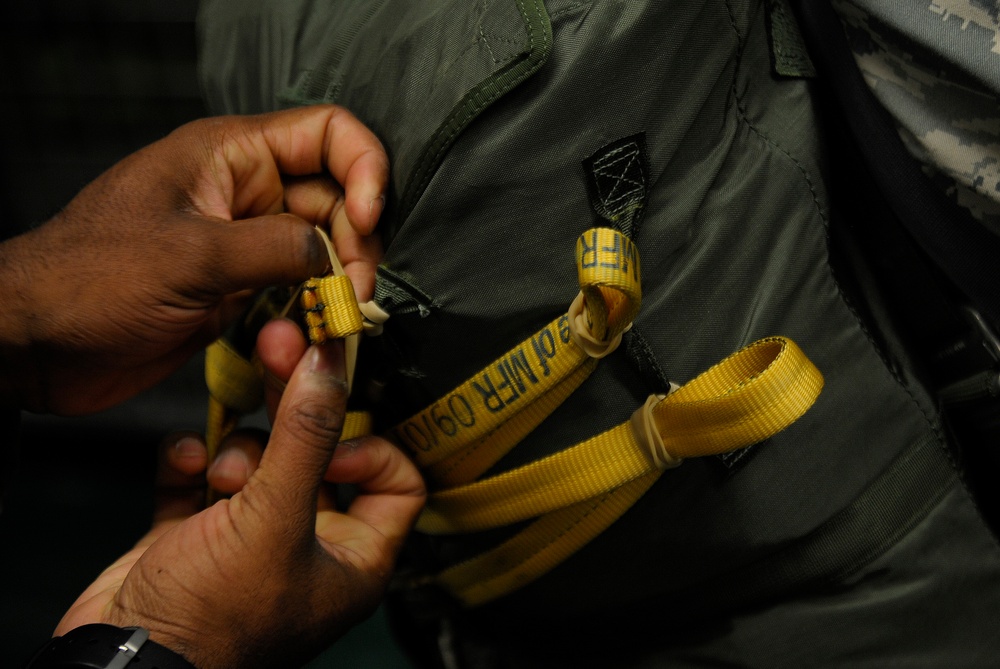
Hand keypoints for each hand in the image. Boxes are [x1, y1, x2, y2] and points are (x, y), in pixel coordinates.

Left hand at [0, 105, 387, 414]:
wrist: (36, 344)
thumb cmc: (90, 281)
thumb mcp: (191, 256)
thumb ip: (276, 248)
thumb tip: (334, 258)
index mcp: (230, 155)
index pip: (327, 134)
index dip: (364, 169)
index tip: (369, 220)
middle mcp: (244, 192)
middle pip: (337, 198)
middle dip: (356, 243)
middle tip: (354, 290)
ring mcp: (244, 243)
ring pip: (323, 250)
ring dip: (341, 282)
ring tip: (338, 317)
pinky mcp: (240, 289)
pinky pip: (298, 290)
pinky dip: (317, 310)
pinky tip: (317, 332)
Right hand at [55, 339, 424, 668]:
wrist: (117, 665)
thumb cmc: (209, 626)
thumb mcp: (272, 520)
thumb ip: (305, 436)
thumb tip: (329, 364)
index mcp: (352, 559)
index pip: (395, 483)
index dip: (369, 447)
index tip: (333, 427)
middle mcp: (308, 546)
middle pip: (318, 452)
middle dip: (296, 406)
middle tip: (280, 349)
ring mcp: (248, 538)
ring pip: (259, 457)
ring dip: (238, 450)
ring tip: (221, 474)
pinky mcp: (194, 533)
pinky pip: (202, 472)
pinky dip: (191, 460)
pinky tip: (184, 463)